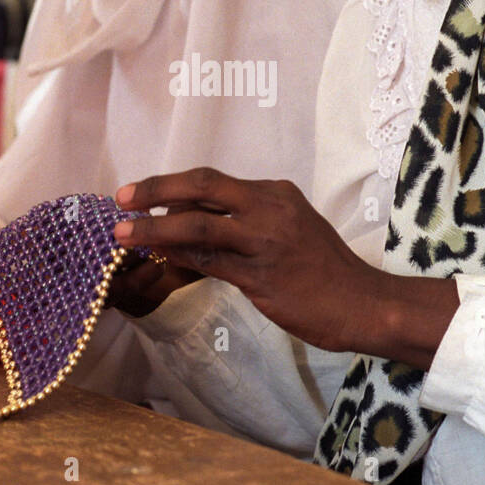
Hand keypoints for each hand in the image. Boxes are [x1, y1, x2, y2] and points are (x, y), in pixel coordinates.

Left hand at [113, 169, 374, 352]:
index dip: (172, 185)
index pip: (213, 181)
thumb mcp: (289, 229)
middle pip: (202, 187)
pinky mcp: (261, 276)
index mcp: (276, 193)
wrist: (362, 303)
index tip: (141, 192)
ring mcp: (265, 241)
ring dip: (154, 228)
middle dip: (156, 190)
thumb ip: (245, 222)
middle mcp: (270, 208)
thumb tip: (189, 221)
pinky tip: (156, 258)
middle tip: (121, 198)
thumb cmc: (325, 270)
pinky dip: (177, 257)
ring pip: (197, 225)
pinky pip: (208, 262)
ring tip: (123, 233)